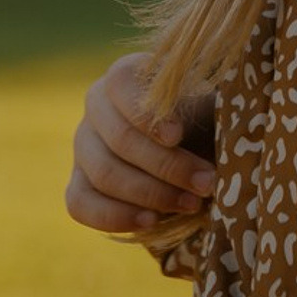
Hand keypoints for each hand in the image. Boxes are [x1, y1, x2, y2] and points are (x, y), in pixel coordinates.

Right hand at [65, 52, 216, 235]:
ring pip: (103, 173)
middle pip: (119, 138)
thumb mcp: (209, 104)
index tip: (178, 136)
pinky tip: (151, 222)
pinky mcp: (79, 183)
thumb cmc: (204, 120)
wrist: (194, 151)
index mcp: (125, 74)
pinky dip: (116, 216)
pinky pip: (80, 203)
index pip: (121, 84)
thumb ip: (208, 104)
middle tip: (206, 183)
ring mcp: (83, 145)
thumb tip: (217, 111)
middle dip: (167, 166)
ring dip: (151, 194)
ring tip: (191, 204)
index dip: (147, 113)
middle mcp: (96, 104)